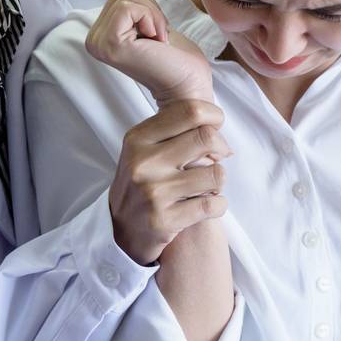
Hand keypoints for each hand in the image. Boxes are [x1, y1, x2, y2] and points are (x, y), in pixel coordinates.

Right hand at [87, 0, 211, 104]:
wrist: (189, 86)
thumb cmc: (178, 59)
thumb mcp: (157, 22)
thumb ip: (143, 2)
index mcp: (102, 33)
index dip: (149, 5)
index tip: (157, 32)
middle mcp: (94, 39)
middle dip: (151, 7)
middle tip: (158, 37)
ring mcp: (98, 43)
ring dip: (154, 14)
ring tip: (157, 41)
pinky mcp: (109, 44)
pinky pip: (128, 7)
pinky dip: (151, 18)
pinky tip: (157, 41)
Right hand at [109, 99, 231, 264]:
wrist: (120, 230)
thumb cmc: (144, 181)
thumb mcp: (147, 148)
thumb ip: (177, 131)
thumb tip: (217, 127)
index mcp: (138, 138)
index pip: (191, 111)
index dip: (215, 117)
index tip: (215, 129)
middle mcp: (142, 163)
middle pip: (207, 138)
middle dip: (221, 148)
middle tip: (215, 159)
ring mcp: (152, 192)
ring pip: (216, 173)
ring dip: (218, 181)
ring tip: (204, 186)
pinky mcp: (164, 220)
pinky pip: (214, 204)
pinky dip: (218, 205)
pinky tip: (206, 206)